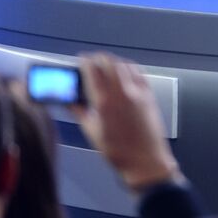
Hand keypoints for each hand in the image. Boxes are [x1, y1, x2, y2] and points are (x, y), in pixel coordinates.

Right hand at [71, 52, 180, 192]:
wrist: (145, 159)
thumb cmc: (116, 150)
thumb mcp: (92, 132)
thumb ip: (79, 112)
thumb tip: (67, 100)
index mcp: (104, 102)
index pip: (93, 72)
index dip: (85, 61)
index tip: (80, 58)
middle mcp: (122, 92)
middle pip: (110, 63)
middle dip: (99, 58)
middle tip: (92, 60)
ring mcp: (139, 92)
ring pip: (126, 64)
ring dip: (114, 61)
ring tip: (106, 64)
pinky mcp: (150, 94)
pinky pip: (139, 72)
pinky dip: (129, 67)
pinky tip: (124, 71)